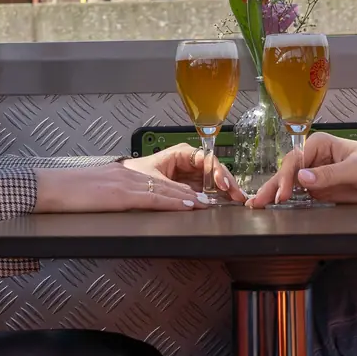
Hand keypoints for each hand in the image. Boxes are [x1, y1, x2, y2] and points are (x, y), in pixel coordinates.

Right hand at [33, 161, 201, 213]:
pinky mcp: (120, 194)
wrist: (50, 188)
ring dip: (187, 197)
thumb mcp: (96, 189)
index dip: (177, 188)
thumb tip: (124, 203)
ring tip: (204, 203)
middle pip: (166, 182)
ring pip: (164, 189)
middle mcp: (128, 174)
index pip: (157, 179)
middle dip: (188, 191)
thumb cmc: (68, 192)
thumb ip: (113, 193)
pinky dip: (172, 202)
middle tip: (207, 199)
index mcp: (122, 173)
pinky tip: (185, 205)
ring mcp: (125, 183)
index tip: (193, 194)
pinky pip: (153, 198)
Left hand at [122, 143, 246, 203]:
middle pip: (213, 170)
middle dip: (226, 182)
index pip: (206, 159)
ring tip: (235, 200)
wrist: (119, 184)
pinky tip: (223, 202)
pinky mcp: (186, 187)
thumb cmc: (132, 174)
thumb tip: (197, 199)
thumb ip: (176, 191)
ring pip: (211, 181)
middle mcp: (187, 162)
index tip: (224, 184)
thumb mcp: (155, 182)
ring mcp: (188, 175)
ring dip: (223, 190)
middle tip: (237, 195)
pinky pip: (204, 190)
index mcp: (181, 153)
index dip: (218, 171)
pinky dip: (214, 196)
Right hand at [246, 134, 356, 207]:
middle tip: (258, 203)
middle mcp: (316, 159)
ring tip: (257, 206)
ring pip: (291, 186)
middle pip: (289, 172)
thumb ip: (329, 175)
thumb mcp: (356, 169)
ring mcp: (318, 177)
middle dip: (273, 186)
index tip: (284, 194)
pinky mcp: (323, 192)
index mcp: (321, 145)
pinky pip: (301, 197)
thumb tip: (302, 177)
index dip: (286, 176)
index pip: (296, 160)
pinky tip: (274, 209)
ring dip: (275, 195)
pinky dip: (287, 203)